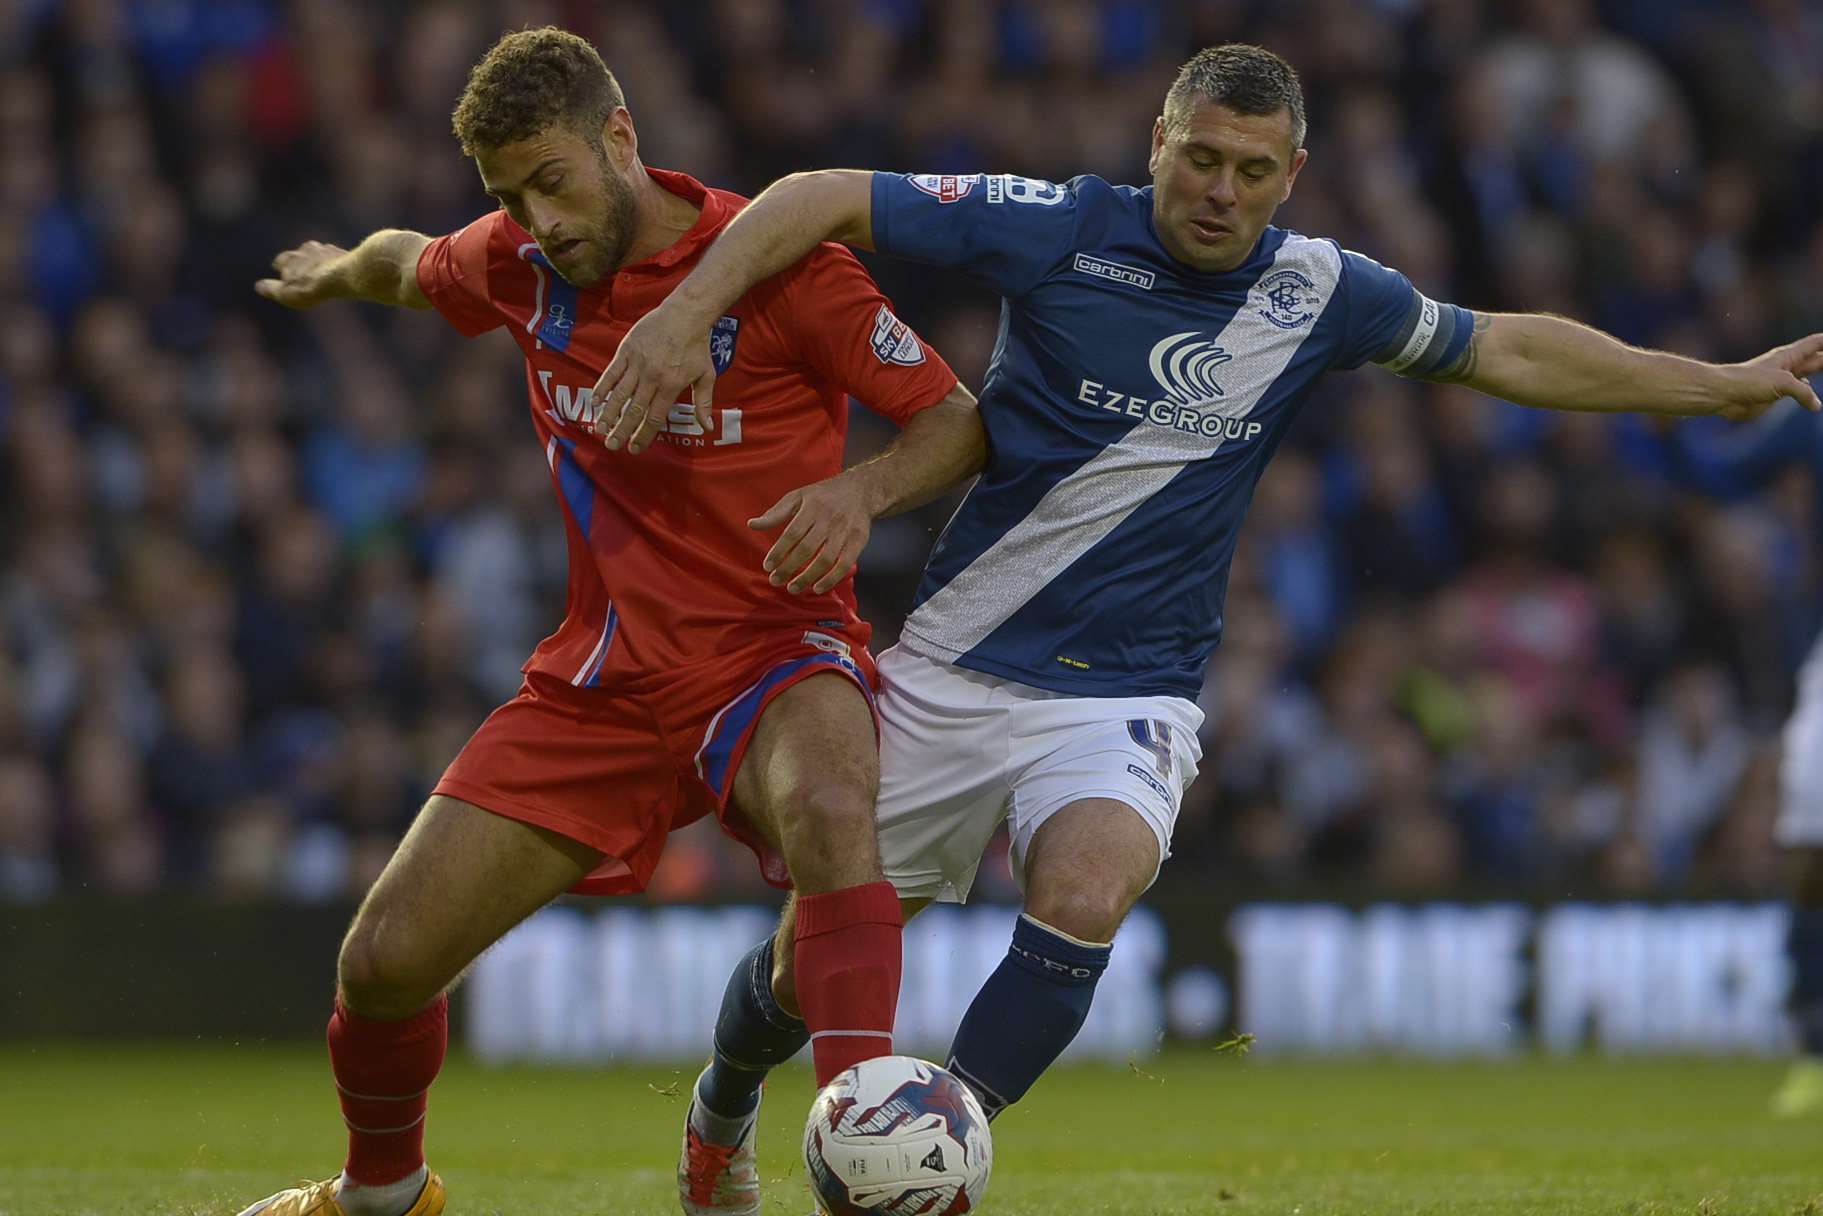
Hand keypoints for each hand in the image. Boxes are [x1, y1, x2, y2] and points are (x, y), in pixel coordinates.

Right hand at [255, 240, 348, 308]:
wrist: (343, 275)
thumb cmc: (312, 286)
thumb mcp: (286, 293)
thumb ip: (271, 289)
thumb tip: (258, 286)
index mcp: (290, 258)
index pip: (281, 261)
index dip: (281, 267)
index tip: (280, 270)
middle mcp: (305, 249)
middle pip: (299, 254)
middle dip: (299, 262)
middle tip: (301, 270)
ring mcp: (325, 249)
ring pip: (318, 253)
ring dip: (318, 260)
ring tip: (320, 270)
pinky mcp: (343, 253)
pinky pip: (336, 257)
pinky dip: (335, 263)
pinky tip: (340, 270)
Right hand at [589, 302, 717, 454]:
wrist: (685, 314)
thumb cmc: (697, 346)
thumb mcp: (706, 375)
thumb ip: (703, 403)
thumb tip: (707, 427)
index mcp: (671, 386)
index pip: (654, 418)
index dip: (643, 436)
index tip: (634, 449)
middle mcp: (652, 378)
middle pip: (634, 410)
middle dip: (622, 431)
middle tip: (611, 445)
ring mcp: (637, 364)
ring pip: (620, 394)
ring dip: (608, 414)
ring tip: (599, 430)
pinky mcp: (626, 350)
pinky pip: (611, 372)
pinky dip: (602, 387)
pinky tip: (595, 402)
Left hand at [748, 473, 873, 594]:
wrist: (861, 489)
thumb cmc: (823, 495)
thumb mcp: (798, 497)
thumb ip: (775, 513)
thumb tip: (751, 525)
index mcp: (812, 507)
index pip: (792, 533)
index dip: (779, 552)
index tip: (768, 566)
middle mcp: (829, 519)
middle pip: (807, 549)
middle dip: (789, 568)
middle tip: (775, 581)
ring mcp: (845, 531)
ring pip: (825, 559)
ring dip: (808, 577)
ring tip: (793, 588)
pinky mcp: (858, 541)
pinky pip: (845, 564)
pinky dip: (831, 579)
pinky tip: (818, 588)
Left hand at [1720, 334, 1822, 420]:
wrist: (1724, 395)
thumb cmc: (1749, 381)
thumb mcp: (1782, 382)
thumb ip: (1803, 392)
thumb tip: (1816, 406)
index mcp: (1790, 355)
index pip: (1816, 343)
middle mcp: (1789, 366)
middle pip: (1817, 359)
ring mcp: (1783, 380)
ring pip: (1808, 375)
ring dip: (1820, 374)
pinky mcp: (1776, 395)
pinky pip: (1798, 393)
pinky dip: (1808, 396)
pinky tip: (1813, 401)